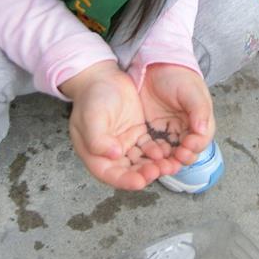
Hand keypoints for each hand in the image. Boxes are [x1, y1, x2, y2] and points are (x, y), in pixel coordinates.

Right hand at [60, 61, 170, 190]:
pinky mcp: (137, 134)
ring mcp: (125, 144)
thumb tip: (114, 155)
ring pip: (141, 161)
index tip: (140, 181)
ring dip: (153, 165)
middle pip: (128, 171)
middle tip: (158, 171)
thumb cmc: (91, 97)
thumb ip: (98, 139)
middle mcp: (110, 153)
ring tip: (167, 165)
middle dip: (143, 174)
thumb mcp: (91, 117)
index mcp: (94, 154)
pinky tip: (167, 151)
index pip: (110, 174)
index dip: (125, 180)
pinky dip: (157, 152)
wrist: (101, 77)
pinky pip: (149, 147)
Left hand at [138, 64, 214, 166]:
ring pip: (169, 154)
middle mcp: (185, 131)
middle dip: (179, 160)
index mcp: (199, 122)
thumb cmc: (177, 75)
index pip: (200, 141)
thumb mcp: (191, 90)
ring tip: (158, 166)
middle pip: (185, 152)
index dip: (194, 148)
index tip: (185, 149)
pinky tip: (146, 157)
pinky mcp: (151, 133)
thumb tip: (203, 131)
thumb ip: (199, 110)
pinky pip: (152, 149)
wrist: (154, 65)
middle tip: (171, 162)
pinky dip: (151, 156)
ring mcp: (168, 133)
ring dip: (165, 162)